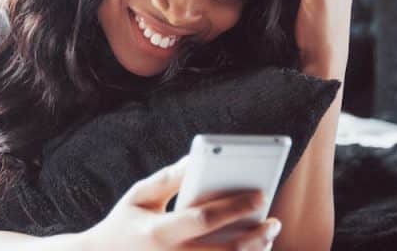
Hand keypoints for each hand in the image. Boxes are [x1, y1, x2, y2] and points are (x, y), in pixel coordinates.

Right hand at [83, 156, 281, 250]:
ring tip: (267, 237)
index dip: (234, 207)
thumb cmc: (123, 224)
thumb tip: (196, 159)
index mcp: (157, 232)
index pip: (202, 219)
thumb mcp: (138, 197)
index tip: (259, 194)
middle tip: (273, 221)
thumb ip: (168, 178)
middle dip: (254, 237)